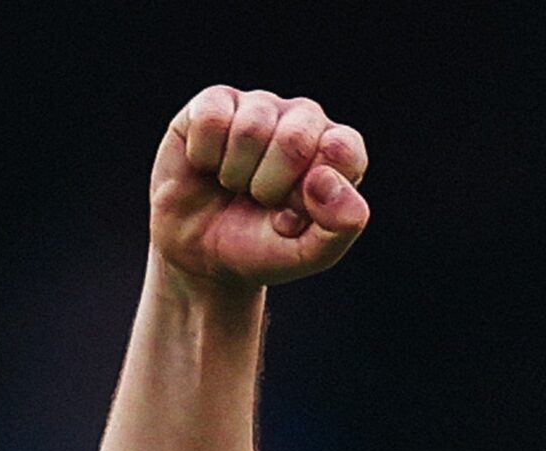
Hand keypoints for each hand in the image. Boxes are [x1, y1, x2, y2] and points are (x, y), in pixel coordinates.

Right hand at [151, 88, 368, 288]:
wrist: (201, 252)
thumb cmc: (261, 249)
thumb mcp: (306, 254)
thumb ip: (337, 227)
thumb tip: (327, 180)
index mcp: (339, 154)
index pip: (344, 150)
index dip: (314, 190)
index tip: (296, 212)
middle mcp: (304, 120)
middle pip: (295, 139)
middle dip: (271, 187)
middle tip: (261, 201)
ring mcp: (261, 105)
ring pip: (250, 129)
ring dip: (236, 175)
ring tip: (236, 186)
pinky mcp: (215, 100)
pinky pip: (212, 120)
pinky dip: (205, 156)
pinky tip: (208, 165)